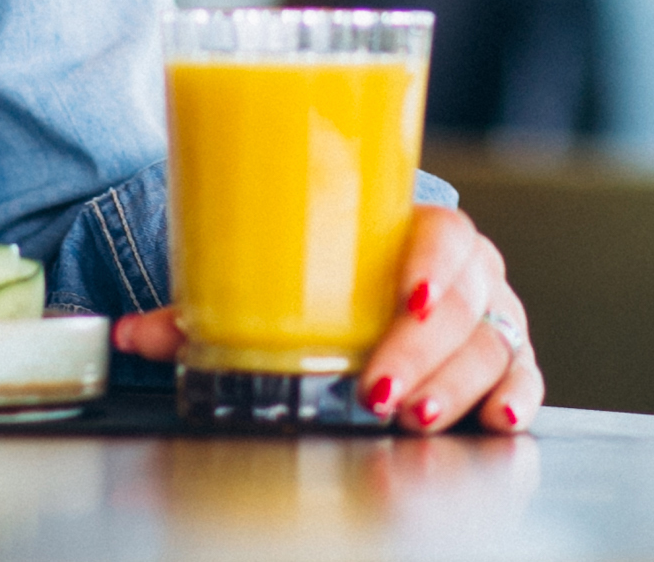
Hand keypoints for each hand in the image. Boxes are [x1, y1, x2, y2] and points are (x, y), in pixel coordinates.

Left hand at [113, 205, 541, 435]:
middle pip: (466, 302)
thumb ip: (206, 310)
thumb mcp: (273, 285)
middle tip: (380, 387)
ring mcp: (488, 318)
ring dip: (459, 383)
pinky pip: (524, 377)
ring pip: (494, 344)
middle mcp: (464, 273)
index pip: (444, 236)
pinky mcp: (500, 363)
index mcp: (415, 233)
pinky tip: (498, 420)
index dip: (430, 267)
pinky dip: (518, 398)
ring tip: (416, 414)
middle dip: (425, 350)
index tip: (400, 302)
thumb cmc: (330, 277)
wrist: (377, 283)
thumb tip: (129, 331)